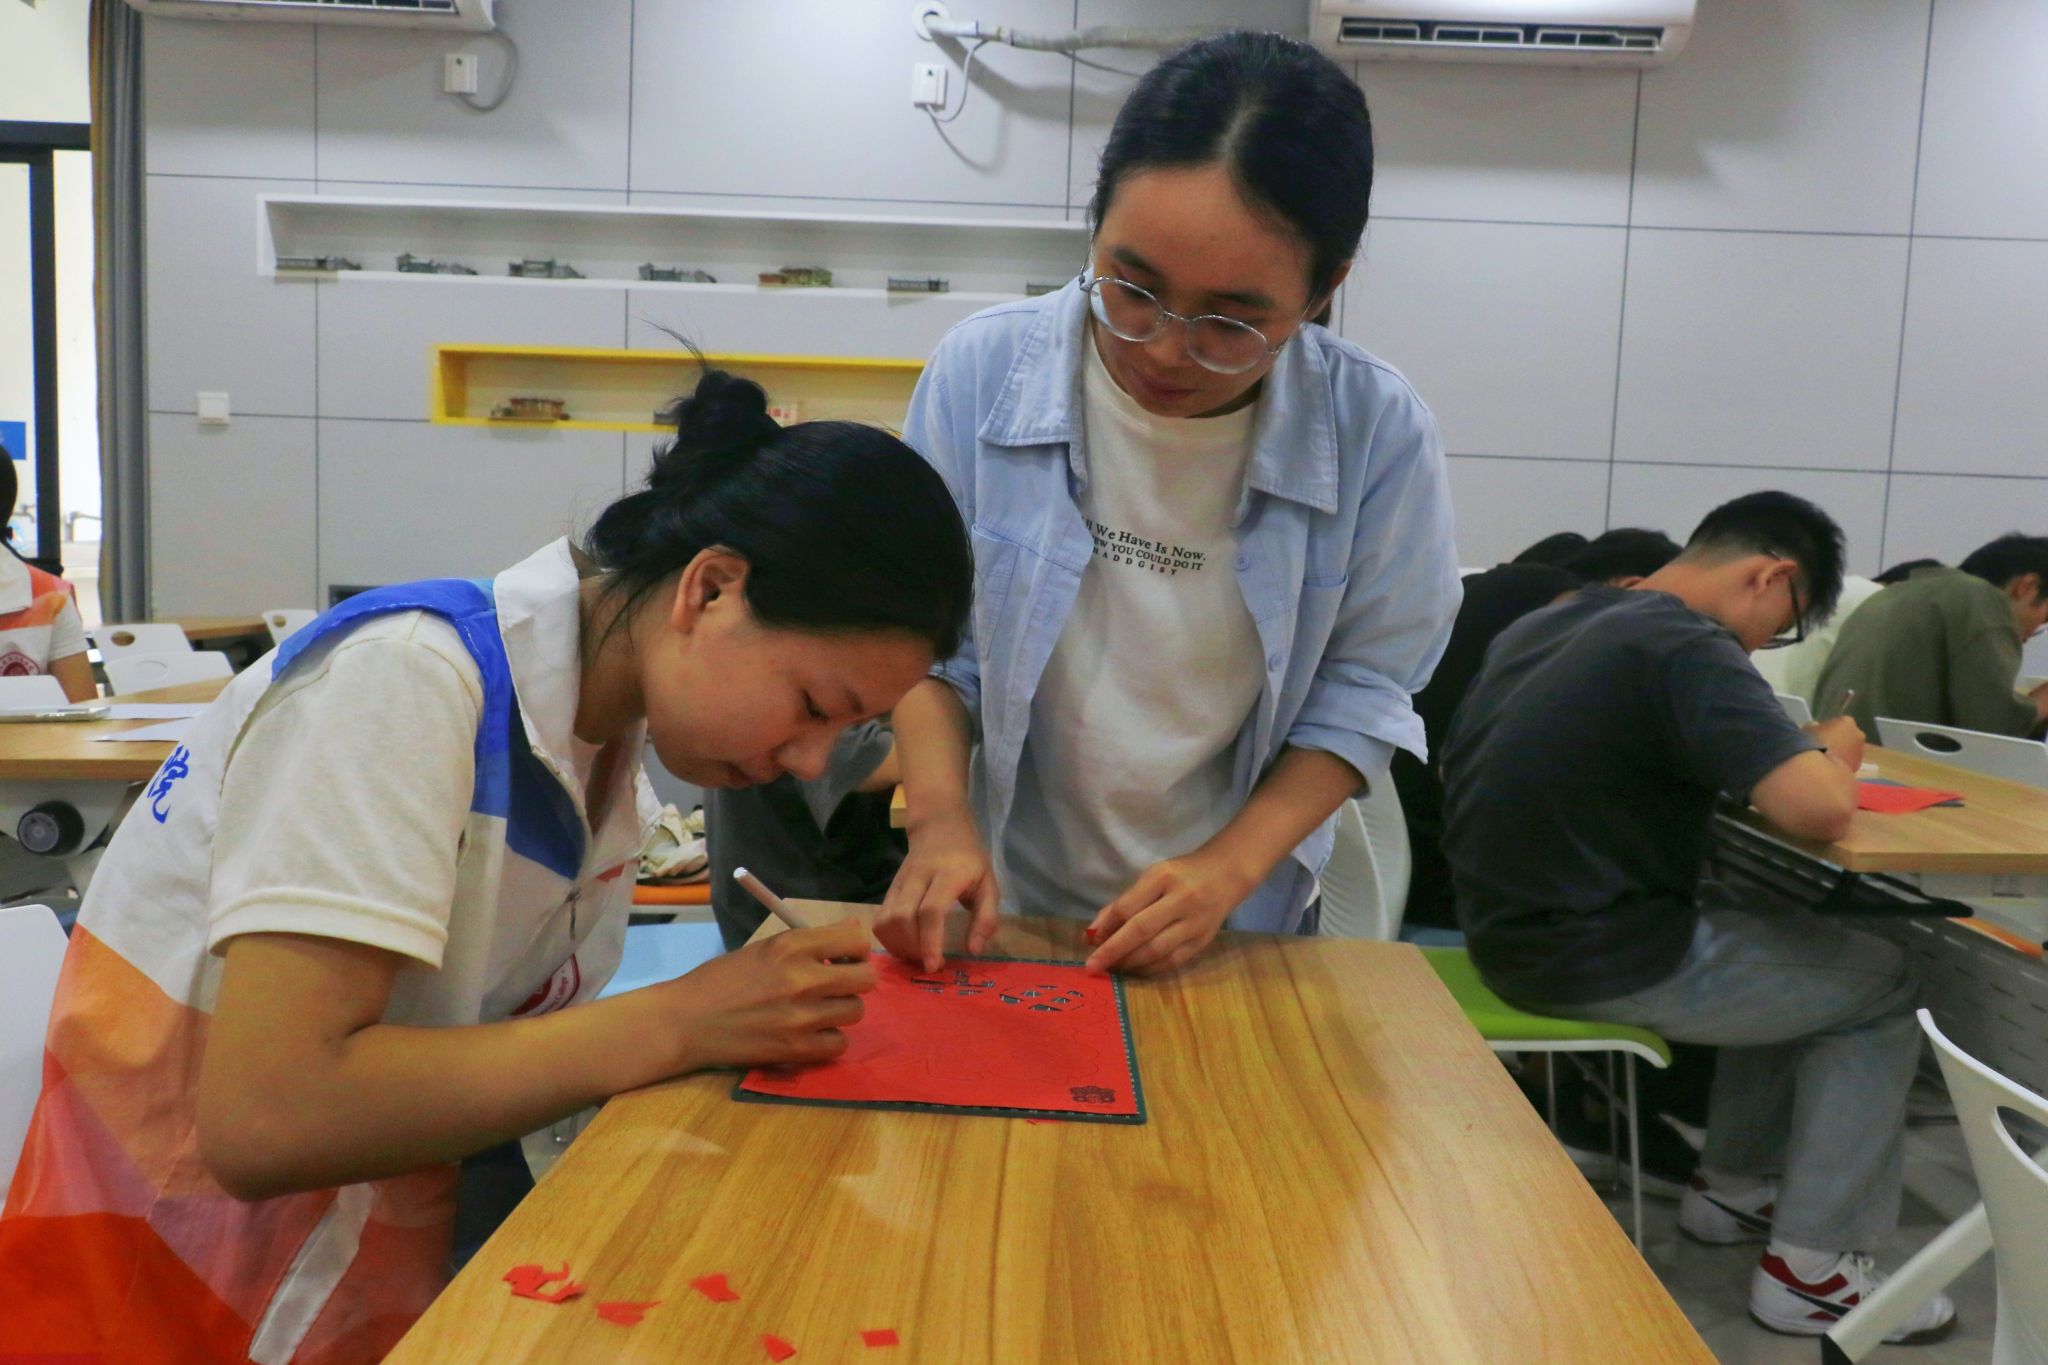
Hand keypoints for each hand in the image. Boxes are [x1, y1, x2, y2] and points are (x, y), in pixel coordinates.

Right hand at [655, 919, 875, 1071]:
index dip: (855, 949)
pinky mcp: (796, 1049)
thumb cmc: (722, 979)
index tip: (843, 957)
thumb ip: (809, 942)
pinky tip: (810, 1034)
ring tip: (819, 1010)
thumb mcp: (765, 948)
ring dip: (842, 1010)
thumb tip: (854, 930)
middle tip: (836, 985)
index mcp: (791, 945)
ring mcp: (801, 1016)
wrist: (686, 1021)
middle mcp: (802, 978)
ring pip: (856, 1011)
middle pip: (866, 978)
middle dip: (855, 979)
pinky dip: (829, 1040)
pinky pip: (839, 1044)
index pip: (855, 939)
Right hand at [876, 805, 1000, 971]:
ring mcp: (899, 882)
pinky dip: (888, 938)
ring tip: (916, 956)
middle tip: (929, 962)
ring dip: (897, 945)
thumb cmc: (969, 859)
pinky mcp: (889, 889)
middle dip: (912, 947)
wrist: (940, 826)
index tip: (934, 966)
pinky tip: (904, 946)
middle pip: (902, 917)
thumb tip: (973, 951)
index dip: (929, 941)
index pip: (931, 911)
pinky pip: (879, 918)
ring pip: (885, 919)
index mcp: (947, 875)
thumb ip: (986, 918)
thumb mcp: (989, 884)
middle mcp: (918, 877)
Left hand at [1083, 849, 1255, 975]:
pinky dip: (1150, 969)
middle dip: (1113, 951)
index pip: (1128, 906)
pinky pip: (1172, 961)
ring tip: (1112, 968)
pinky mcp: (1203, 941)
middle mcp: (1181, 899)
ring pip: (1156, 950)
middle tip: (1093, 966)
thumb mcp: (1152, 877)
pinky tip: (1135, 970)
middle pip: (1141, 930)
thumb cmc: (1182, 874)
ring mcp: (1195, 923)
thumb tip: (1095, 932)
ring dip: (1129, 963)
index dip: (1106, 927)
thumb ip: (1125, 902)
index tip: (1090, 941)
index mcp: (1163, 877)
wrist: (1226, 874)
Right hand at [1807, 715, 1865, 769]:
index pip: (1837, 722)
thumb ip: (1813, 727)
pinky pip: (1849, 761)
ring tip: (1825, 759)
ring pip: (1849, 749)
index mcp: (1846, 721)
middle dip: (1838, 739)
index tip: (1818, 734)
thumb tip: (1815, 728)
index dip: (1827, 728)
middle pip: (1847, 735)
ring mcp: (1860, 751)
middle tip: (1822, 746)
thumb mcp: (1806, 730)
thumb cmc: (1812, 745)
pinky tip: (1829, 767)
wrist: (1820, 770)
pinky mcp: (1858, 766)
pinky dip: (1842, 762)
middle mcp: (1858, 734)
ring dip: (1841, 751)